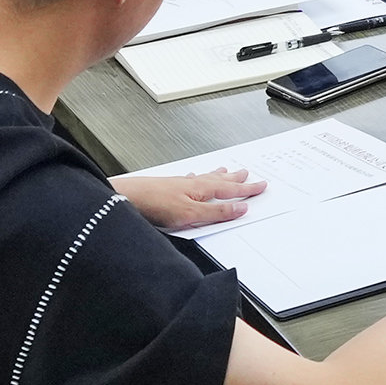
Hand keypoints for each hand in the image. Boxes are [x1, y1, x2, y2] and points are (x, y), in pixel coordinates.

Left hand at [114, 167, 265, 228]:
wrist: (124, 197)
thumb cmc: (153, 204)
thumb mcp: (190, 214)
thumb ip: (215, 212)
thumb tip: (240, 208)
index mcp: (201, 189)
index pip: (230, 190)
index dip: (247, 189)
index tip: (261, 186)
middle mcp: (191, 184)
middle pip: (220, 180)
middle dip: (236, 178)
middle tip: (248, 173)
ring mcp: (179, 185)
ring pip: (205, 178)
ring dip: (219, 175)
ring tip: (227, 170)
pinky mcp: (167, 189)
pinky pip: (190, 180)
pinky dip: (198, 179)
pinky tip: (193, 178)